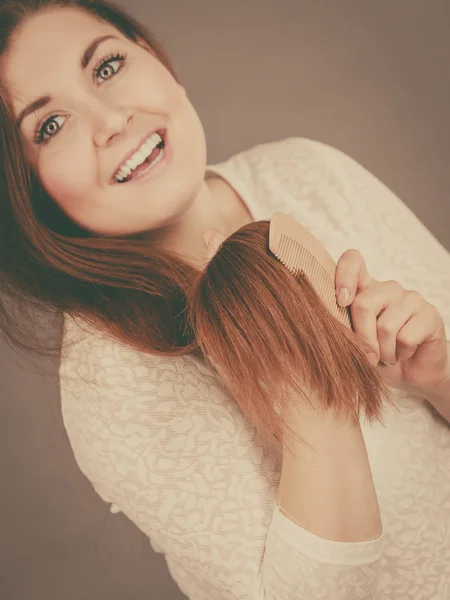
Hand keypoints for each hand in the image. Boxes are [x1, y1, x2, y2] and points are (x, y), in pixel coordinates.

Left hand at [335, 249, 448, 395]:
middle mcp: (388, 288)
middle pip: (363, 304)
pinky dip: (401, 354)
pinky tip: (405, 353)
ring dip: (384, 352)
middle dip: (362, 338)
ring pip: (385, 326)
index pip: (353, 261)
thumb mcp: (353, 341)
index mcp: (365, 288)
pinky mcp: (430, 314)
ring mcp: (411, 298)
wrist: (411, 373)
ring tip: (388, 355)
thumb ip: (341, 327)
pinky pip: (405, 338)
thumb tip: (328, 328)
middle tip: (369, 355)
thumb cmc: (377, 355)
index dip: (344, 276)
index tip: (341, 302)